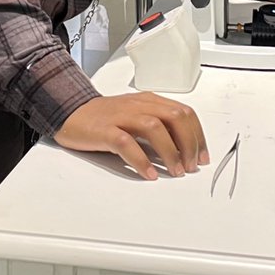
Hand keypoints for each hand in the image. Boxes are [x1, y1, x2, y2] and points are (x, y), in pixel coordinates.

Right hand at [54, 93, 208, 179]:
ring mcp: (122, 116)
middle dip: (189, 143)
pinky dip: (141, 160)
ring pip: (155, 128)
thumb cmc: (107, 117)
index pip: (184, 113)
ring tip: (176, 171)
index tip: (203, 155)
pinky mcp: (105, 130)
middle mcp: (139, 105)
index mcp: (150, 101)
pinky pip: (127, 143)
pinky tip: (148, 174)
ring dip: (170, 152)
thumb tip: (184, 149)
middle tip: (192, 165)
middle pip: (174, 117)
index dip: (198, 135)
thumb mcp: (137, 115)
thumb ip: (159, 126)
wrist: (72, 112)